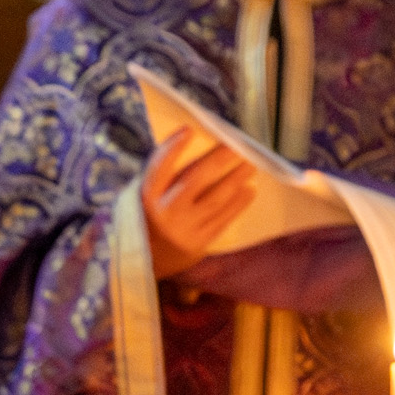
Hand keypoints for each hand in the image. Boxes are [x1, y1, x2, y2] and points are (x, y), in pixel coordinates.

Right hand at [140, 128, 265, 278]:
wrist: (146, 263)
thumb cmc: (148, 219)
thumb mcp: (144, 197)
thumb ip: (162, 177)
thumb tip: (193, 148)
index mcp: (146, 197)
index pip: (158, 168)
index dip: (172, 149)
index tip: (189, 130)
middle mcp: (165, 212)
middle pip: (194, 180)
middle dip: (217, 161)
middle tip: (235, 147)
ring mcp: (184, 228)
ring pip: (215, 199)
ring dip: (235, 180)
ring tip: (250, 166)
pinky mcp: (199, 242)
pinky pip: (223, 219)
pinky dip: (238, 204)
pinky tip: (249, 191)